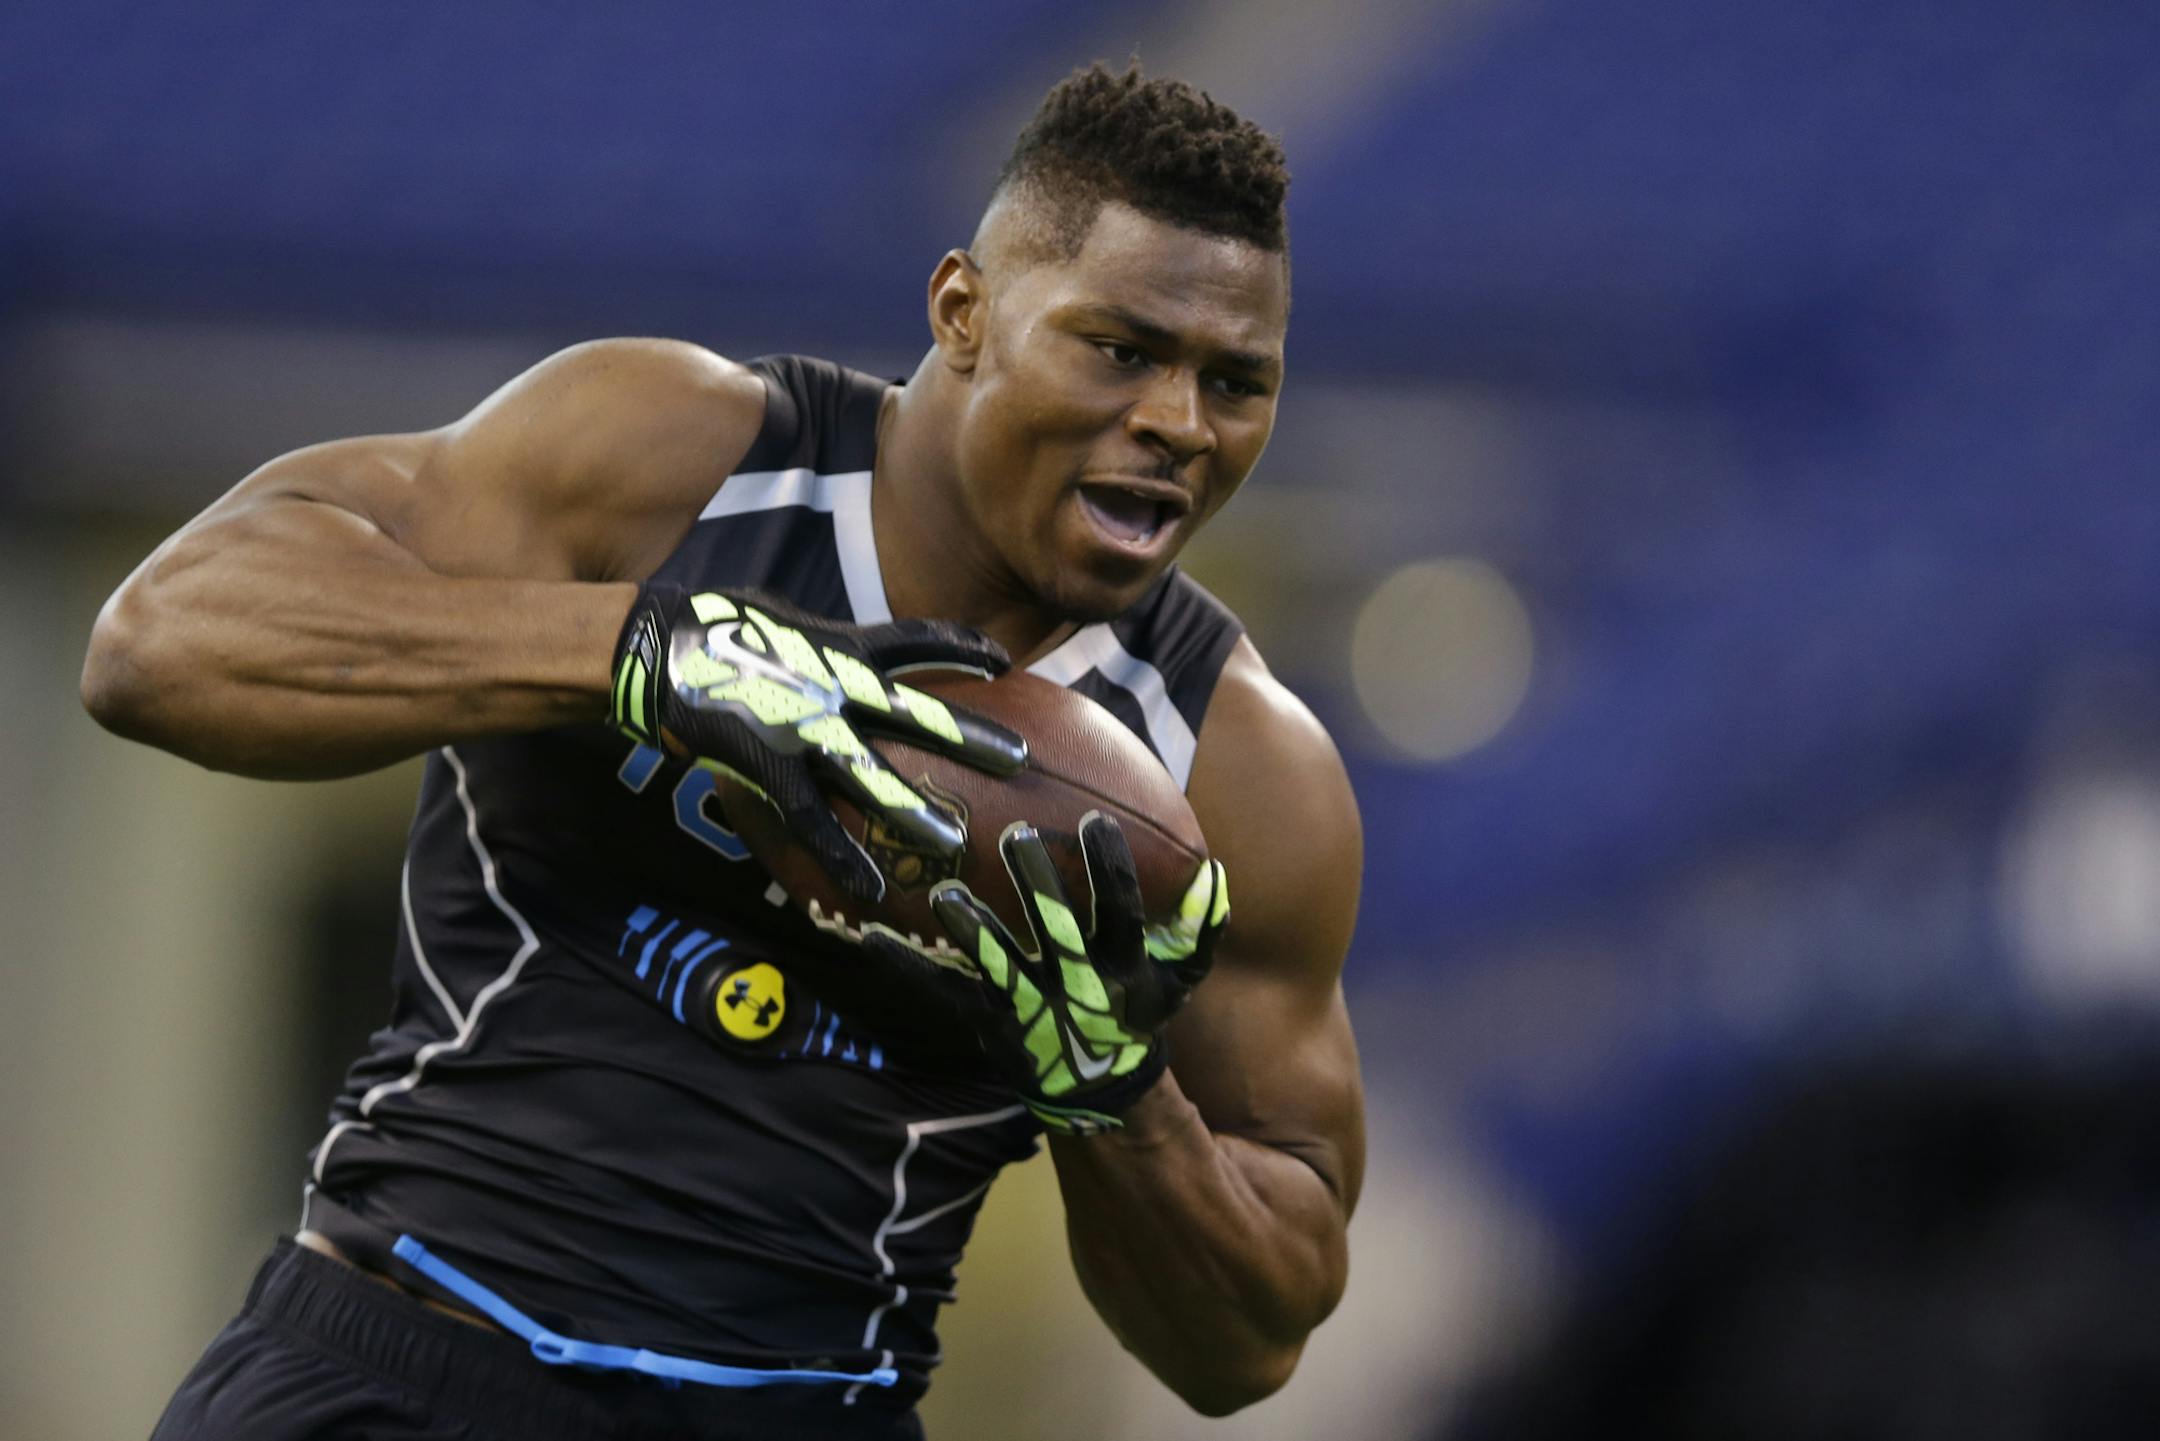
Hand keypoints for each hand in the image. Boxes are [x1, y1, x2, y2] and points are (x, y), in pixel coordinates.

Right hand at [611, 584, 1027, 900]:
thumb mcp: (787, 622)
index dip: (961, 647)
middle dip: (968, 735)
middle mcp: (831, 686)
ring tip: (956, 840)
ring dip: (912, 809)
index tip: (1001, 658)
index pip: (916, 640)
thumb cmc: (720, 629)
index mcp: (839, 646)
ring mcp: (802, 728)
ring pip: (868, 774)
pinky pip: (812, 819)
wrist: (659, 649)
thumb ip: (831, 644)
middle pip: (913, 712)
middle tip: (1019, 758)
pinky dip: (841, 855)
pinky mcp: (770, 765)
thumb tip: (863, 653)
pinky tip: (870, 889)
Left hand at [871, 812, 1228, 1134]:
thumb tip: (1215, 874)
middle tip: (1020, 835)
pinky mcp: (987, 1020)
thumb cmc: (1135, 1014)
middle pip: (1057, 930)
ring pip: (998, 964)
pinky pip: (943, 992)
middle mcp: (1074, 985)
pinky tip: (869, 938)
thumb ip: (1201, 930)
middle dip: (1040, 885)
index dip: (1110, 871)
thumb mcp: (1179, 980)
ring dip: (973, 929)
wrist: (1100, 1086)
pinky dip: (906, 966)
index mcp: (1121, 968)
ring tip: (945, 894)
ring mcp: (1027, 1004)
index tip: (1097, 822)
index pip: (1121, 913)